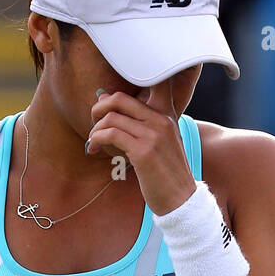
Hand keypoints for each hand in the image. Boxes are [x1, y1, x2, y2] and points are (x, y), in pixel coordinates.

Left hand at [86, 84, 196, 216]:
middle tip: (93, 122)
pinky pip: (111, 134)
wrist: (180, 199)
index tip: (111, 96)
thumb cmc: (165, 171)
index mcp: (167, 113)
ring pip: (112, 117)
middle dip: (99, 108)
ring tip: (94, 141)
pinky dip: (97, 139)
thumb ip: (137, 121)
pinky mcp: (143, 151)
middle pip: (120, 98)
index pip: (154, 80)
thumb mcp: (159, 141)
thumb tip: (105, 100)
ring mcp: (153, 135)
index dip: (132, 76)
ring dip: (96, 129)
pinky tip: (94, 148)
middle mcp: (161, 120)